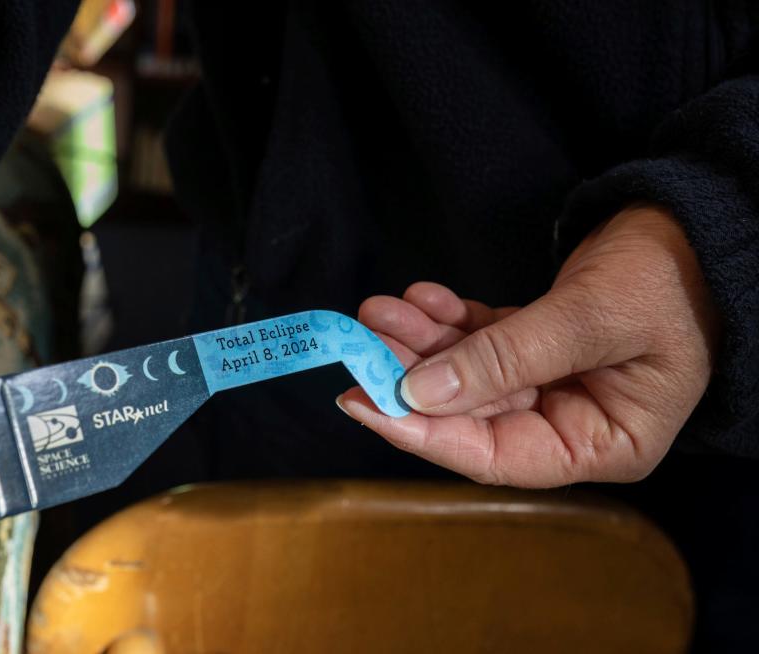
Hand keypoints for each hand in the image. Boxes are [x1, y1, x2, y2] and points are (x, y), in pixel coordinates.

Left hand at [337, 206, 721, 487]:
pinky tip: (420, 299)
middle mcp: (573, 422)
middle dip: (412, 376)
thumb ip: (506, 358)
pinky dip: (449, 322)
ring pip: (468, 375)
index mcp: (604, 443)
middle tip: (362, 342)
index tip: (365, 403)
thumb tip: (420, 392)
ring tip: (379, 311)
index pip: (498, 456)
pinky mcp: (537, 347)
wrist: (694, 219)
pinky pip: (481, 342)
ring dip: (421, 343)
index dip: (427, 434)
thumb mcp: (588, 318)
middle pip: (473, 415)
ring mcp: (553, 384)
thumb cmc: (669, 277)